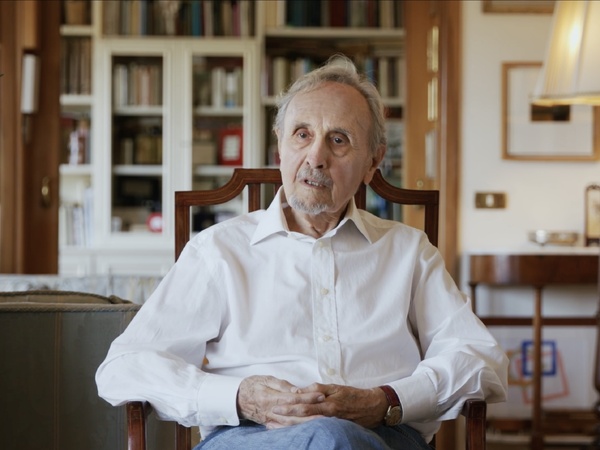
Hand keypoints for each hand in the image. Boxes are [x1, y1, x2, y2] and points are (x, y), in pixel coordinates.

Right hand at [237, 375, 324, 427]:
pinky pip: (284, 428)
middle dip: (312, 413)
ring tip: (321, 421)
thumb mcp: (265, 379)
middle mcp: (271, 410)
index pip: (293, 398)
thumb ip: (281, 385)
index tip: (321, 395)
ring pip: (291, 423)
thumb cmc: (252, 385)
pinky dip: (296, 429)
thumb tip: (297, 390)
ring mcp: (270, 419)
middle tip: (327, 412)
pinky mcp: (270, 423)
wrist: (236, 398)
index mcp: (270, 397)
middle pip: (295, 414)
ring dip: (307, 423)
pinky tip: (307, 428)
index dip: (308, 397)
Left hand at [271, 383, 388, 428]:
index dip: (288, 408)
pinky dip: (301, 430)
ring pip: (305, 427)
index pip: (303, 407)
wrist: (373, 407)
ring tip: (274, 427)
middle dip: (284, 420)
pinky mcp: (332, 429)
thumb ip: (317, 389)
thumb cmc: (354, 395)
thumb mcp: (336, 387)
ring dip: (289, 427)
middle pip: (301, 420)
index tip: (275, 407)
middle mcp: (327, 417)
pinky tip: (292, 431)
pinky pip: (314, 430)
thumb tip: (300, 390)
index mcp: (327, 405)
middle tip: (268, 419)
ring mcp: (329, 425)